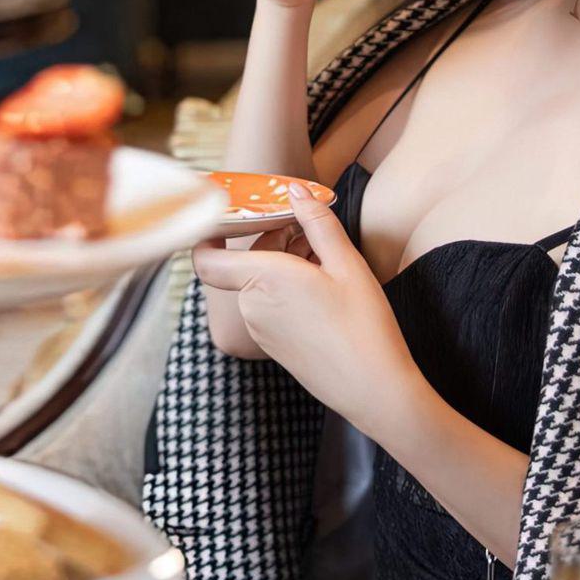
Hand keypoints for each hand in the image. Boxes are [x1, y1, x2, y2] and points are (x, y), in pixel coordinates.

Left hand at [191, 185, 425, 446]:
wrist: (374, 389)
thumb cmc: (363, 324)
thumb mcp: (346, 263)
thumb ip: (316, 222)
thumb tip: (294, 190)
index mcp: (263, 280)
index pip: (207, 258)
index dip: (205, 236)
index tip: (224, 217)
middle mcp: (252, 306)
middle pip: (245, 263)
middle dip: (274, 243)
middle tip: (316, 237)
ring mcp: (260, 330)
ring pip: (259, 285)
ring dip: (285, 268)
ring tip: (328, 266)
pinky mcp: (272, 346)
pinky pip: (269, 307)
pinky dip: (287, 292)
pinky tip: (325, 294)